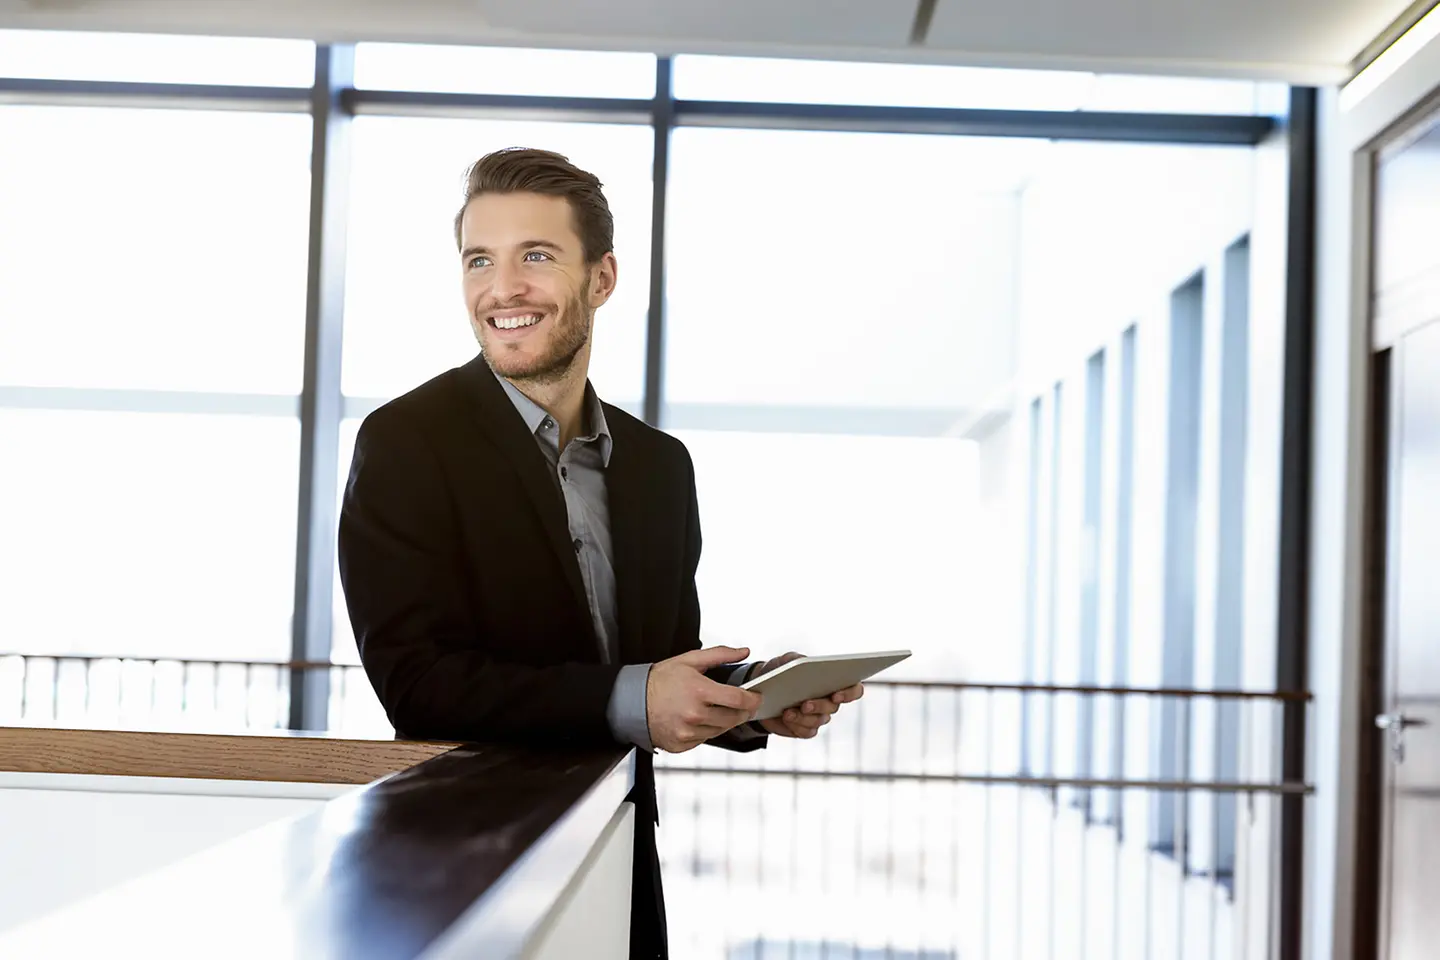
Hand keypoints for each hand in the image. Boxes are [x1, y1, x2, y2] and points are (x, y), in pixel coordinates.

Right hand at [646, 646, 763, 752]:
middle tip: (743, 704)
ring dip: (726, 721)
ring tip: (720, 709)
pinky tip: (701, 719)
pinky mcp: (682, 745)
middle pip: (734, 718)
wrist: (632, 701)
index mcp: (699, 691)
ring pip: (722, 730)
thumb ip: (720, 655)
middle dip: (743, 711)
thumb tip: (743, 651)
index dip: (753, 699)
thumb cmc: (660, 680)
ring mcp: (688, 733)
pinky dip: (708, 730)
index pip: (738, 700)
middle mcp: (694, 715)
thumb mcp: (689, 660)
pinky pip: (705, 739)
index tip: (756, 697)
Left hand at [751, 651, 865, 738]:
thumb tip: (801, 662)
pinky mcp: (805, 729)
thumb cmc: (778, 673)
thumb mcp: (784, 662)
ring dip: (803, 717)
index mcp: (831, 682)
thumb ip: (794, 659)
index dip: (850, 693)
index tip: (837, 694)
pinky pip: (806, 731)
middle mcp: (829, 701)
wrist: (760, 692)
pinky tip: (786, 719)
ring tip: (787, 712)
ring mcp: (818, 717)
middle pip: (834, 707)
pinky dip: (796, 726)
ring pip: (819, 721)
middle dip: (820, 706)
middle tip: (805, 704)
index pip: (854, 689)